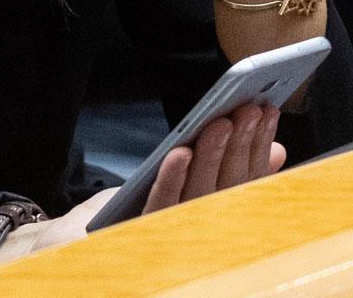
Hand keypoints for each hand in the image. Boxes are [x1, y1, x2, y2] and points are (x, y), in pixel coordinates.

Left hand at [0, 104, 286, 263]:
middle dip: (241, 145)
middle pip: (227, 186)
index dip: (257, 146)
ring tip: (222, 121)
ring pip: (200, 194)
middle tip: (251, 108)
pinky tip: (180, 152)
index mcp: (213, 216)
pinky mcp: (140, 236)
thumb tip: (276, 150)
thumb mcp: (182, 181)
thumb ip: (228, 168)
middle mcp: (200, 232)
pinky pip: (160, 206)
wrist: (76, 243)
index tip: (268, 110)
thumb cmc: (133, 210)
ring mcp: (172, 237)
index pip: (243, 180)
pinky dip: (171, 179)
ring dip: (212, 156)